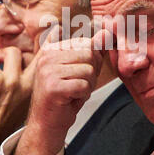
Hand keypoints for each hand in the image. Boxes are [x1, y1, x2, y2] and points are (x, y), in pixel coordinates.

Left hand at [0, 46, 36, 154]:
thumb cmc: (1, 127)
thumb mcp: (23, 106)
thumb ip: (24, 87)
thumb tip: (20, 71)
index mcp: (31, 88)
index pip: (41, 60)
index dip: (44, 44)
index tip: (48, 33)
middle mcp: (18, 81)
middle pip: (13, 52)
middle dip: (3, 54)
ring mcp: (0, 79)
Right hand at [11, 27, 107, 154]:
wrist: (47, 122)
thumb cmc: (65, 96)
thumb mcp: (79, 69)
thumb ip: (92, 50)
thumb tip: (106, 32)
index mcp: (52, 48)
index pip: (86, 43)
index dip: (91, 61)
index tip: (78, 74)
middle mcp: (47, 56)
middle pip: (89, 55)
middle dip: (91, 73)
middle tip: (77, 85)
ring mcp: (48, 71)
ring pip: (88, 70)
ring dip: (87, 85)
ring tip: (73, 92)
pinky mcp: (53, 87)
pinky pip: (84, 85)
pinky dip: (83, 95)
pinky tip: (70, 99)